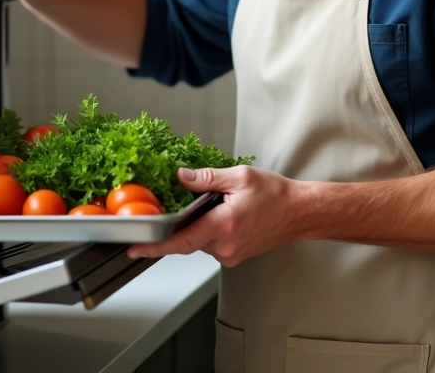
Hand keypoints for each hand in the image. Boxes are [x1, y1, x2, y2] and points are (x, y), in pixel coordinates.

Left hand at [127, 166, 302, 266]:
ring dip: (201, 224)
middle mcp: (226, 246)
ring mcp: (230, 255)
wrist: (299, 213)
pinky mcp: (234, 257)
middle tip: (201, 202)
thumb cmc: (275, 194)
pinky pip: (212, 244)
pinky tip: (226, 215)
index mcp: (225, 225)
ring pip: (200, 241)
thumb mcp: (240, 177)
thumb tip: (181, 177)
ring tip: (221, 206)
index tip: (135, 249)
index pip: (181, 241)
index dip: (155, 247)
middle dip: (186, 220)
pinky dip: (211, 230)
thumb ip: (207, 178)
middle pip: (188, 238)